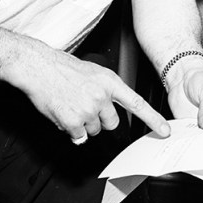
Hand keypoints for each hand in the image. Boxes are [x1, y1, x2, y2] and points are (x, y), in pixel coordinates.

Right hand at [16, 49, 170, 143]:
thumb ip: (104, 90)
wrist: (38, 67)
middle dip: (100, 119)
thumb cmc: (61, 67)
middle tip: (84, 105)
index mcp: (109, 81)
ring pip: (94, 131)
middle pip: (112, 123)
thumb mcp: (92, 71)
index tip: (165, 131)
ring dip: (83, 124)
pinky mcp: (73, 122)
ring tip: (70, 105)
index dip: (153, 119)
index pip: (137, 103)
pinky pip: (78, 136)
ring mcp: (88, 110)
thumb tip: (107, 109)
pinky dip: (70, 130)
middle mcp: (101, 96)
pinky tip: (63, 113)